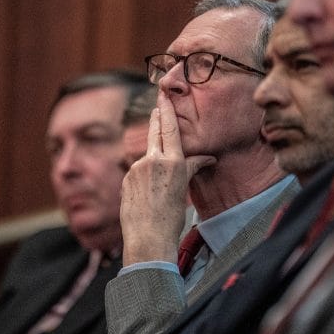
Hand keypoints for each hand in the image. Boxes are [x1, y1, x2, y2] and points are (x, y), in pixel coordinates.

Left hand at [120, 92, 215, 265]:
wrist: (148, 237)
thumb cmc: (171, 218)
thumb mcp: (184, 190)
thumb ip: (191, 168)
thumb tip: (206, 159)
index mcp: (172, 162)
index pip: (170, 129)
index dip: (167, 111)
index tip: (163, 96)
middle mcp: (153, 161)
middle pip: (155, 132)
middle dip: (157, 118)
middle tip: (158, 104)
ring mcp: (136, 168)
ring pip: (147, 156)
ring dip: (153, 159)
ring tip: (159, 182)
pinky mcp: (126, 178)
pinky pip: (138, 171)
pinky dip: (144, 175)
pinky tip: (147, 192)